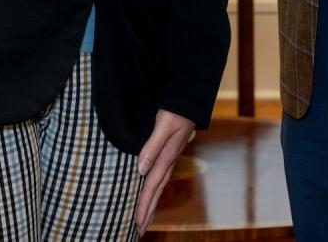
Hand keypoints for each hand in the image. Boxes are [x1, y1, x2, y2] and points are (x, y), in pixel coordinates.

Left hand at [134, 108, 194, 231]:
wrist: (189, 99)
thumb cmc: (175, 110)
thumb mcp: (163, 125)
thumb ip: (152, 146)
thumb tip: (140, 169)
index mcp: (166, 157)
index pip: (152, 186)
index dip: (144, 205)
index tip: (137, 223)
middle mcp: (168, 161)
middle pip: (156, 191)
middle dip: (148, 212)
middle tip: (139, 231)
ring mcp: (169, 158)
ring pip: (158, 186)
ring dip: (151, 204)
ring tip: (145, 220)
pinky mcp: (168, 153)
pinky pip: (159, 177)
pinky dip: (154, 190)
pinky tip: (151, 193)